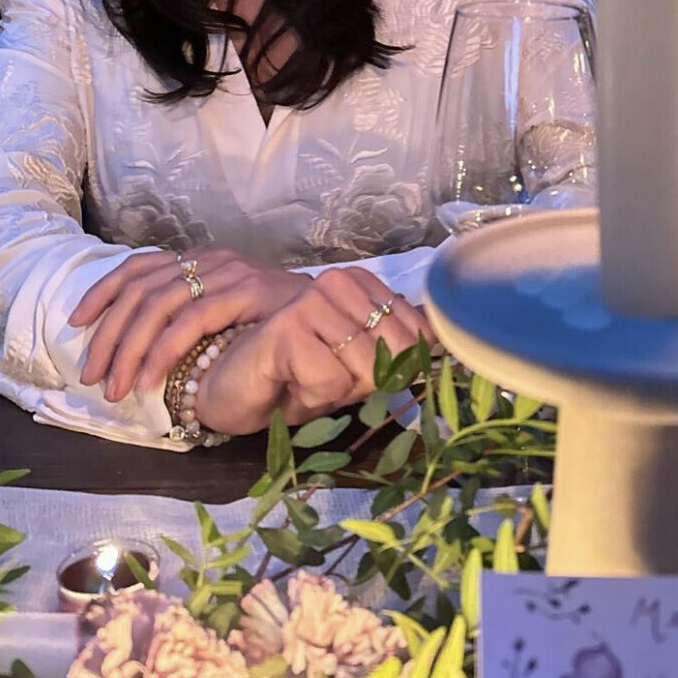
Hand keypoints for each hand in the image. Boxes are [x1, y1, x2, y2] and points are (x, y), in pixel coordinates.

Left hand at [68, 248, 309, 401]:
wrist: (333, 316)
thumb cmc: (274, 326)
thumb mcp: (221, 315)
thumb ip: (188, 317)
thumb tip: (138, 341)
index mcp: (200, 259)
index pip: (139, 266)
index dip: (103, 291)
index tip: (77, 321)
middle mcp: (211, 259)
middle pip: (141, 288)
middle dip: (109, 334)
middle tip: (91, 375)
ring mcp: (229, 272)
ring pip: (159, 304)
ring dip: (129, 350)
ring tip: (115, 388)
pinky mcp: (245, 292)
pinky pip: (190, 320)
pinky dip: (163, 351)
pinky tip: (149, 380)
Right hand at [193, 266, 433, 435]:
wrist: (231, 390)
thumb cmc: (294, 380)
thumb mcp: (354, 369)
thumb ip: (393, 354)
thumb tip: (446, 349)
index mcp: (362, 285)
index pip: (418, 332)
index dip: (400, 370)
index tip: (360, 376)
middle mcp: (340, 282)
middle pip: (396, 352)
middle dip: (365, 384)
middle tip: (324, 379)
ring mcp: (314, 299)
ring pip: (364, 368)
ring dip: (335, 392)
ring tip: (302, 379)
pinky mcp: (289, 325)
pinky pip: (330, 380)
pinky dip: (311, 396)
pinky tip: (286, 382)